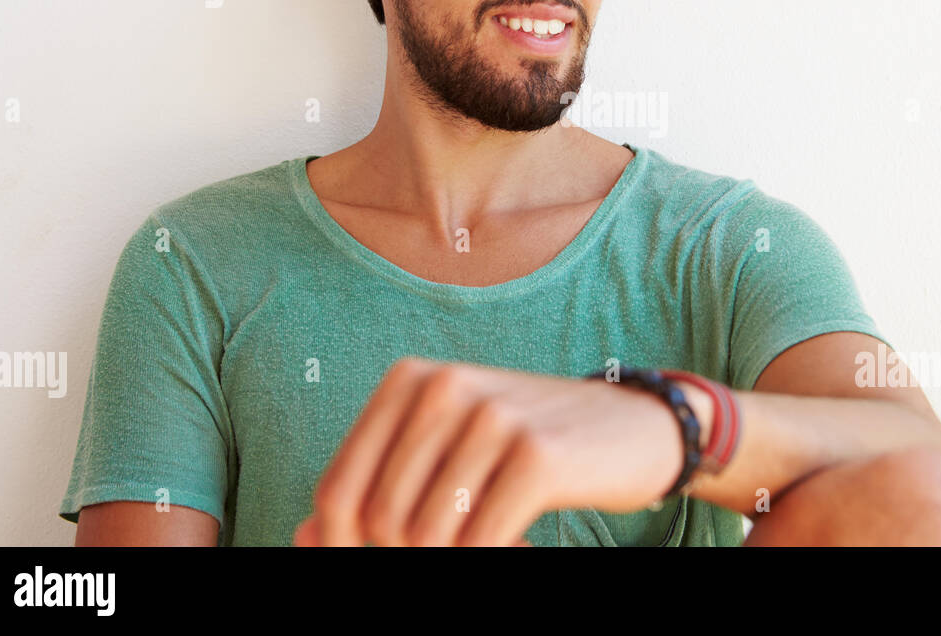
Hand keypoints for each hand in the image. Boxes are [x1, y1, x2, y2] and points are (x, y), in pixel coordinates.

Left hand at [292, 356, 689, 545]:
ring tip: (490, 544)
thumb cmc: (530, 444)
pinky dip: (493, 559)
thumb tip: (304, 535)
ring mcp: (491, 417)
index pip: (338, 491)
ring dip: (455, 559)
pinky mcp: (536, 455)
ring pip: (425, 538)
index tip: (388, 559)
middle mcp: (444, 387)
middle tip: (458, 551)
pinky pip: (479, 543)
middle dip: (407, 557)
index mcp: (410, 381)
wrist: (636, 427)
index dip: (345, 547)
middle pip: (377, 521)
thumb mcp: (449, 452)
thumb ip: (379, 486)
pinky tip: (522, 547)